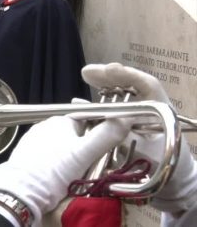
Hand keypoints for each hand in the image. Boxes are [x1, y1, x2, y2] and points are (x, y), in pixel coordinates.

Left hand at [0, 116, 130, 220]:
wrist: (21, 191)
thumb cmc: (52, 171)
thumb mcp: (84, 153)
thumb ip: (106, 136)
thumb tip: (125, 119)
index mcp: (60, 120)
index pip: (87, 119)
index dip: (99, 132)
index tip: (104, 148)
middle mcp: (45, 126)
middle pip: (75, 134)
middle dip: (85, 149)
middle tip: (88, 166)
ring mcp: (34, 140)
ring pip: (62, 147)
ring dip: (70, 159)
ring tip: (72, 174)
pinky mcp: (27, 155)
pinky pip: (49, 157)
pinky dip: (56, 165)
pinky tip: (58, 176)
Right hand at [83, 64, 196, 216]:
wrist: (174, 187)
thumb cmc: (163, 170)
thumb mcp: (139, 152)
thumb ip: (115, 133)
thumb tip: (91, 118)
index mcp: (161, 112)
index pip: (146, 85)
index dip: (126, 75)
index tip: (106, 70)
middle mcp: (152, 109)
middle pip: (132, 85)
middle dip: (109, 77)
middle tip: (87, 73)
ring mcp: (142, 115)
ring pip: (123, 94)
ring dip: (105, 85)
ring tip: (88, 77)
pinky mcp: (132, 123)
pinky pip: (116, 108)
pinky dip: (101, 103)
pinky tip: (85, 101)